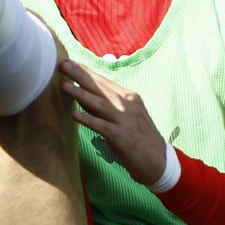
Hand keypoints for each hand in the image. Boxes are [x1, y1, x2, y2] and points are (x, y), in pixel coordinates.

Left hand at [59, 59, 166, 185]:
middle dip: (80, 76)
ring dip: (81, 94)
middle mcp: (128, 105)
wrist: (161, 163)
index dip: (86, 72)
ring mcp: (126, 121)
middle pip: (100, 88)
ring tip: (64, 86)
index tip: (69, 62)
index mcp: (130, 98)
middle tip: (63, 65)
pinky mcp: (123, 137)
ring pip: (100, 104)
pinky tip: (74, 115)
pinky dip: (88, 120)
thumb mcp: (127, 117)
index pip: (104, 82)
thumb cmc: (140, 140)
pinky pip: (102, 126)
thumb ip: (107, 106)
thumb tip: (83, 97)